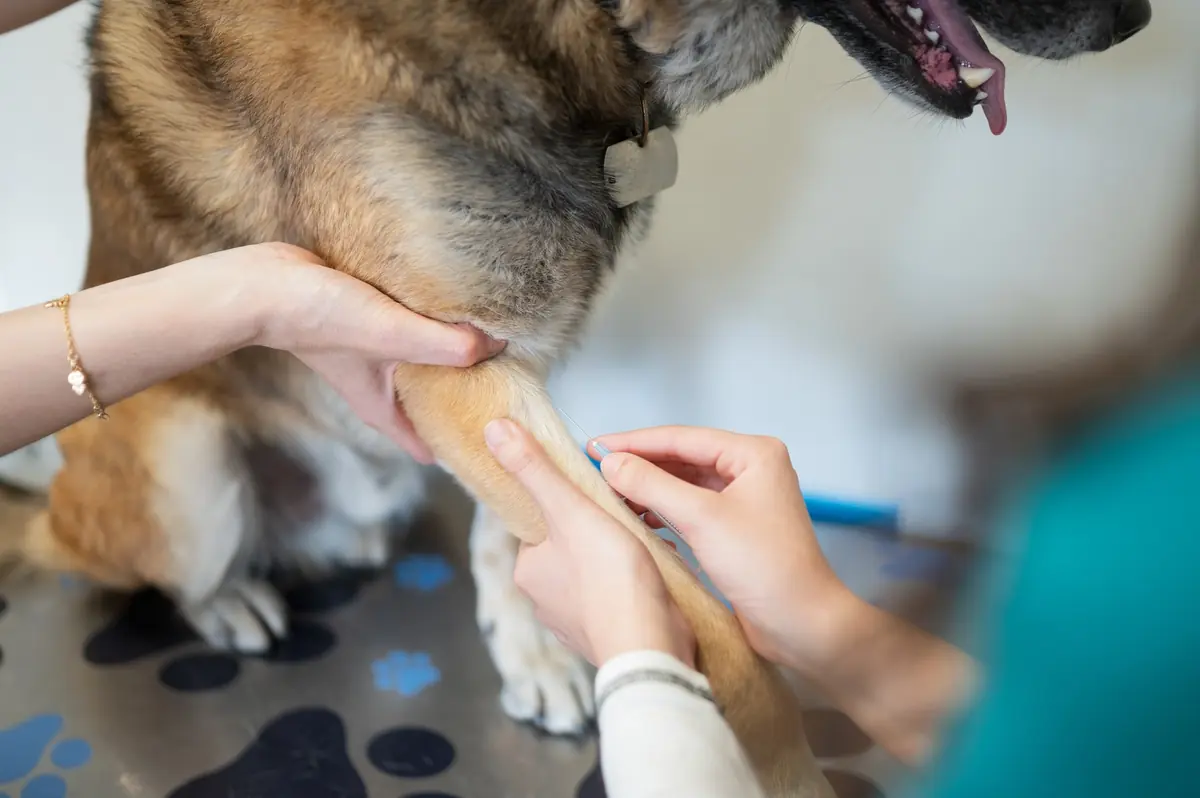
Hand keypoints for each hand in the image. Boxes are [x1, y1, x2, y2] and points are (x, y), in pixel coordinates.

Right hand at [219, 243, 504, 462]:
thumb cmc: (320, 318)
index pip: (431, 444)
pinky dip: (435, 325)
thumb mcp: (392, 336)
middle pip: (435, 402)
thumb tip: (496, 344)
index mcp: (384, 409)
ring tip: (499, 343)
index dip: (463, 444)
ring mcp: (376, 355)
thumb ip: (445, 345)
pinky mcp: (373, 321)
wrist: (267, 282)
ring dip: (455, 355)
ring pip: (427, 363)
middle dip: (470, 394)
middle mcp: (382, 387)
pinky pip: (415, 330)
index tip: (500, 435)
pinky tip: (460, 309)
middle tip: (514, 383)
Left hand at [484, 418, 695, 668]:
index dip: (570, 501)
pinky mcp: (608, 632)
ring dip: (621, 555)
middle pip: (572, 543)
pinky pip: (618, 594)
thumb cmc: (612, 582)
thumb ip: (535, 470)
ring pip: (597, 570)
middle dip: (601, 528)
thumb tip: (494, 431)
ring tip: (646, 541)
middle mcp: (545, 598)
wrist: (649, 648)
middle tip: (629, 515)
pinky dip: (634, 582)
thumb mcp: (571, 510)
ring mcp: (576, 619)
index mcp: (528, 569)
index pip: (541, 520)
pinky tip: (653, 572)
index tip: (597, 494)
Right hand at [590, 426, 850, 672]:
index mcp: (754, 454)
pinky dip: (664, 510)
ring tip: (611, 494)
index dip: (634, 442)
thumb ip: (652, 485)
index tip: (594, 445)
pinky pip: (691, 507)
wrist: (801, 623)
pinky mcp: (735, 527)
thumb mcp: (702, 520)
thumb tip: (611, 462)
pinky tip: (640, 517)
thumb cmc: (765, 568)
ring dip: (649, 489)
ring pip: (684, 483)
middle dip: (640, 465)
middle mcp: (751, 469)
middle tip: (595, 468)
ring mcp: (744, 498)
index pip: (682, 438)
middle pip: (682, 458)